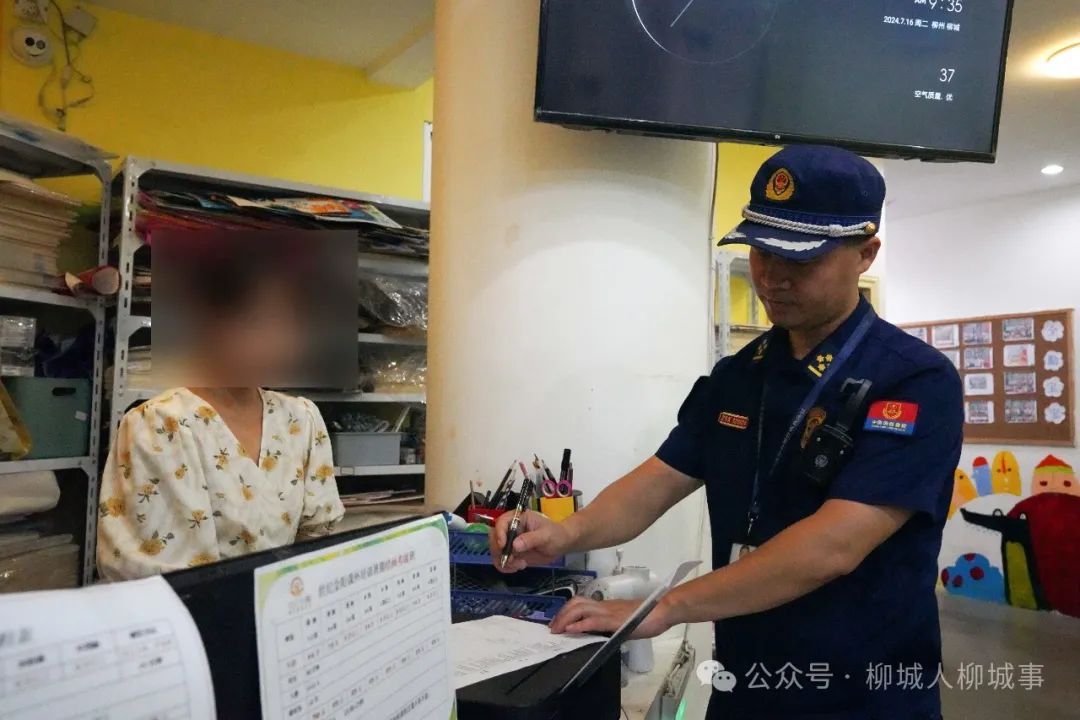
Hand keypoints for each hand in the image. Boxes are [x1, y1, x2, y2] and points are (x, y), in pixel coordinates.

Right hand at [488, 509, 572, 572]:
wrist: (561, 544)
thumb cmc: (555, 534)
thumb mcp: (546, 535)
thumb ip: (531, 539)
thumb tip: (515, 545)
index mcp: (518, 518)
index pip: (502, 522)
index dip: (499, 533)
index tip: (503, 545)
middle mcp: (511, 529)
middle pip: (494, 537)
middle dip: (499, 551)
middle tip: (511, 560)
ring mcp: (510, 541)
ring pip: (496, 551)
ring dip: (503, 561)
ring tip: (519, 565)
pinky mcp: (512, 553)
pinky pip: (501, 560)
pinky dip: (505, 566)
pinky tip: (517, 567)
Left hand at [548, 596, 672, 638]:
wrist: (663, 609)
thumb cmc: (648, 615)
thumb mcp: (625, 620)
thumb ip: (612, 624)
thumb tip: (601, 633)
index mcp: (606, 606)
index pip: (580, 603)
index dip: (566, 611)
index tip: (558, 623)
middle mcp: (604, 606)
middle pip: (575, 603)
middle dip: (560, 615)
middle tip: (552, 629)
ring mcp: (609, 612)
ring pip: (580, 608)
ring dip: (565, 619)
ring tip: (557, 630)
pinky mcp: (615, 620)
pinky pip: (594, 621)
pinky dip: (580, 625)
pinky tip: (572, 630)